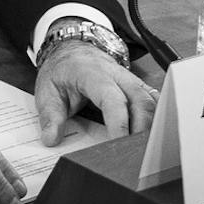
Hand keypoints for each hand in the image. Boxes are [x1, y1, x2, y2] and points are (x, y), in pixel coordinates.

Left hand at [34, 40, 156, 145]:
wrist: (72, 50)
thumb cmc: (62, 70)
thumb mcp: (46, 90)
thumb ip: (49, 116)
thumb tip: (51, 138)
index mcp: (93, 74)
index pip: (112, 99)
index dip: (118, 122)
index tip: (117, 143)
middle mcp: (117, 74)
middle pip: (140, 101)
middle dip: (140, 129)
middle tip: (132, 152)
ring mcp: (130, 79)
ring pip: (151, 101)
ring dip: (150, 125)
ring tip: (141, 148)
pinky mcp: (137, 86)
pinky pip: (153, 100)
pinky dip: (156, 117)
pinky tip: (151, 134)